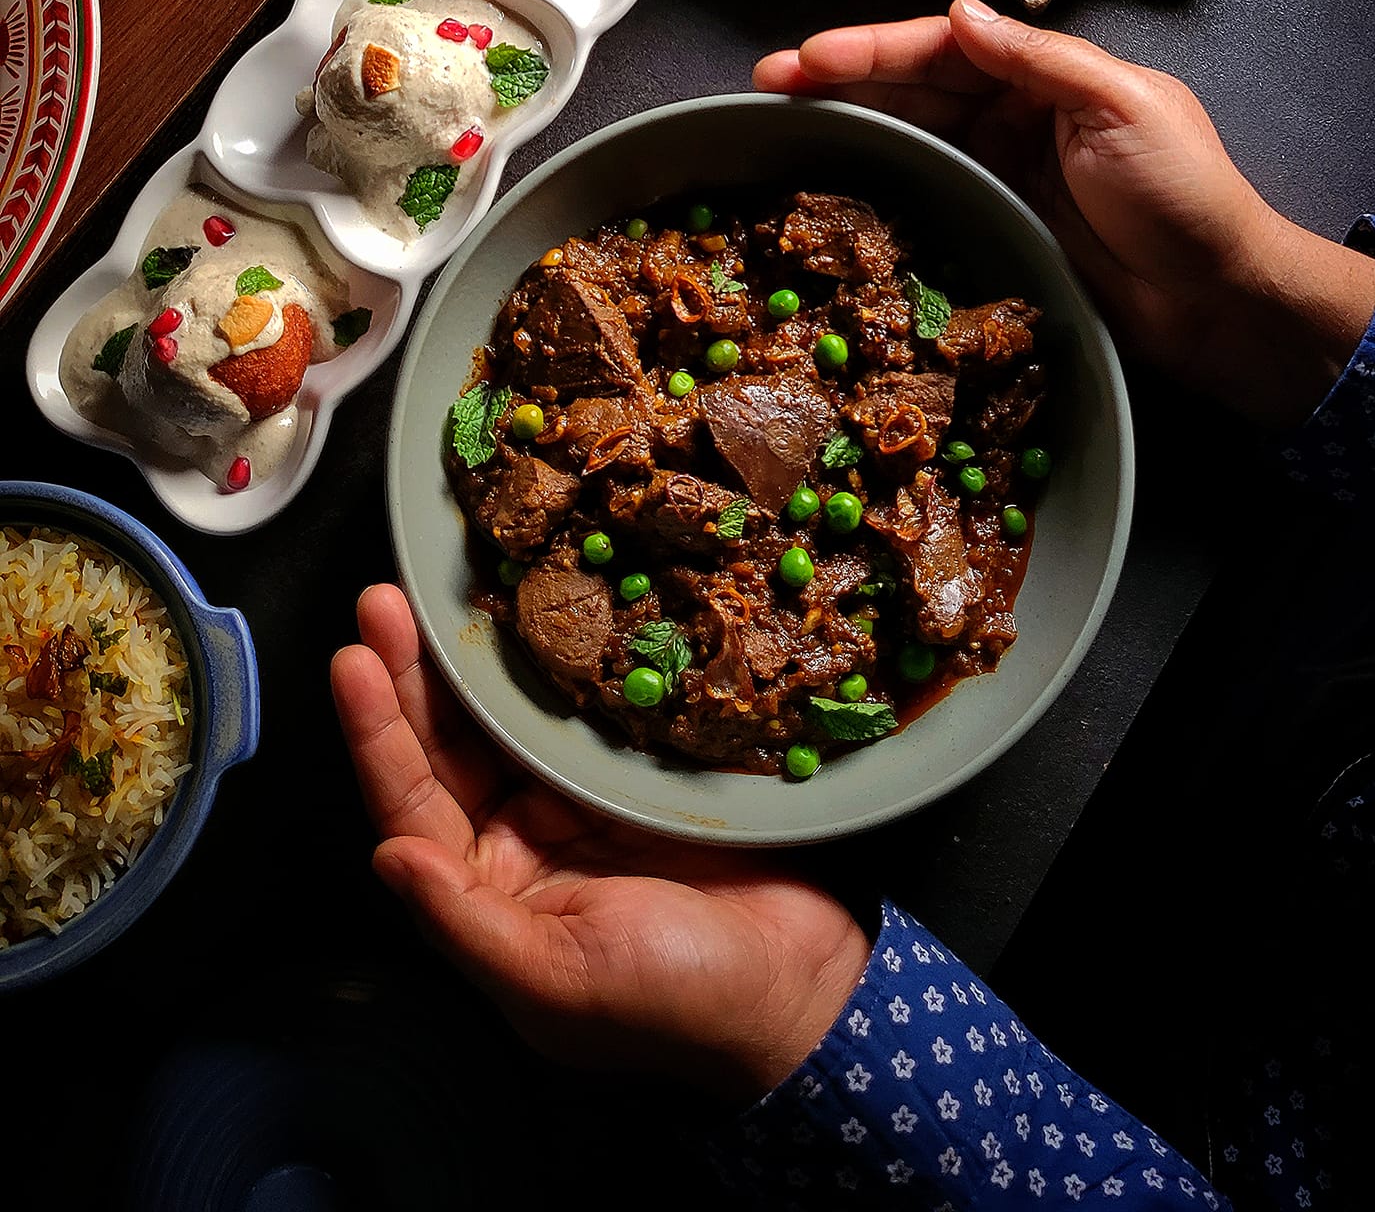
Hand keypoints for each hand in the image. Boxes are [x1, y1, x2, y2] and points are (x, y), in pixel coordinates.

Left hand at [331, 584, 869, 1102]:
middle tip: (384, 601)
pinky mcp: (634, 765)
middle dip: (411, 673)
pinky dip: (556, 656)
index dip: (378, 732)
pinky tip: (540, 610)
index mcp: (488, 894)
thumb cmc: (673, 1002)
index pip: (411, 804)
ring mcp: (577, 796)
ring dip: (471, 656)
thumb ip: (467, 922)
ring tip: (440, 592)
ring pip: (505, 715)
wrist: (802, 983)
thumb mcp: (556, 979)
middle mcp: (520, 839)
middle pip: (447, 744)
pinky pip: (581, 701)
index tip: (353, 661)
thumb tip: (389, 858)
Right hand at [755, 0, 1374, 425]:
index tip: (808, 58)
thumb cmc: (1186, 197)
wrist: (1220, 302)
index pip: (944, 48)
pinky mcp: (999, 225)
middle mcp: (1018, 117)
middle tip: (764, 85)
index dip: (873, 50)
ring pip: (911, 134)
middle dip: (840, 80)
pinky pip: (928, 191)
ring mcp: (1004, 173)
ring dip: (848, 123)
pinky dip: (880, 179)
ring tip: (778, 121)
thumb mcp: (1122, 106)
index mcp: (1048, 76)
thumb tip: (961, 12)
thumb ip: (1040, 59)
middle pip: (914, 87)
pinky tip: (834, 178)